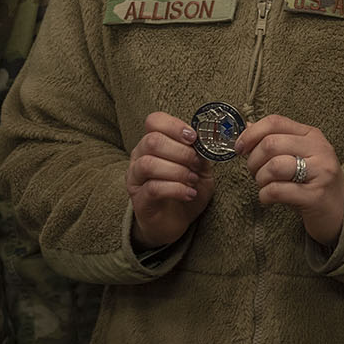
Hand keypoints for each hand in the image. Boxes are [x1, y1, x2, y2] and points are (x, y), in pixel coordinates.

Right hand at [126, 111, 216, 247]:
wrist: (175, 221)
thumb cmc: (186, 190)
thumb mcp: (200, 168)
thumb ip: (201, 153)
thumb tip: (208, 140)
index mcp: (153, 143)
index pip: (154, 121)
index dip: (174, 126)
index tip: (193, 138)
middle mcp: (139, 156)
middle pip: (152, 141)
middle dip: (180, 151)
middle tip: (197, 164)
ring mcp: (136, 178)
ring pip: (148, 164)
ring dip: (177, 170)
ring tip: (193, 180)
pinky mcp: (139, 200)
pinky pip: (153, 188)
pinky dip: (176, 189)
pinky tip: (189, 193)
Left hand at [238, 115, 343, 247]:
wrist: (342, 212)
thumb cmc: (313, 183)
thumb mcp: (299, 156)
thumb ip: (276, 141)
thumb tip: (247, 127)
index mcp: (312, 135)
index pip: (275, 122)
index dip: (251, 133)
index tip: (239, 148)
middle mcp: (319, 149)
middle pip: (271, 144)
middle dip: (253, 160)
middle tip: (255, 173)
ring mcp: (320, 172)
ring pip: (274, 166)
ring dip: (260, 178)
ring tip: (265, 186)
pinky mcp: (316, 196)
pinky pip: (278, 190)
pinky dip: (265, 195)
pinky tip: (268, 199)